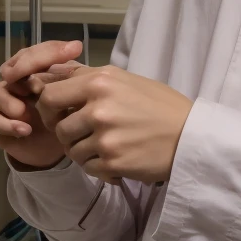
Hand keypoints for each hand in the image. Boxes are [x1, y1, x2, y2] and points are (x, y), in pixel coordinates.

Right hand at [0, 40, 83, 168]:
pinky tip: (24, 130)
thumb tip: (75, 45)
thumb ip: (70, 70)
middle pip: (8, 69)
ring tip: (27, 114)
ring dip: (10, 103)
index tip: (68, 54)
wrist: (56, 149)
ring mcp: (0, 102)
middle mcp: (13, 82)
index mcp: (32, 72)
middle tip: (37, 88)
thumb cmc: (63, 117)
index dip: (44, 54)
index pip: (31, 53)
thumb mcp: (74, 92)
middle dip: (22, 76)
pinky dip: (4, 124)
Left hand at [36, 65, 193, 184]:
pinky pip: (88, 167)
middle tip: (82, 136)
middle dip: (66, 134)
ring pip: (71, 151)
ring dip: (84, 152)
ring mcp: (105, 136)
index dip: (49, 110)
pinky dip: (99, 166)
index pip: (49, 95)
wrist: (191, 136)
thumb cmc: (161, 106)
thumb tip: (53, 73)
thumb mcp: (126, 80)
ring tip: (106, 147)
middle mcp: (99, 107)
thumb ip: (89, 78)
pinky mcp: (112, 161)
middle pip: (58, 127)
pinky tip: (117, 159)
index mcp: (100, 81)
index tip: (60, 116)